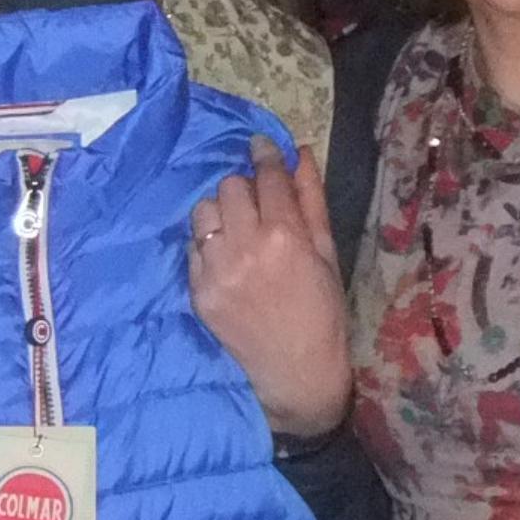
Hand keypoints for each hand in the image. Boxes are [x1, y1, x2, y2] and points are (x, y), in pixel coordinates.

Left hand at [189, 138, 351, 437]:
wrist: (296, 373)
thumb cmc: (323, 312)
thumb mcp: (327, 254)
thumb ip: (311, 201)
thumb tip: (302, 153)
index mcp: (285, 236)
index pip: (268, 176)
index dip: (265, 155)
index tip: (260, 145)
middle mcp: (246, 247)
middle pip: (230, 187)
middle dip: (245, 188)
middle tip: (257, 204)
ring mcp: (217, 270)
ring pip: (204, 211)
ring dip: (221, 213)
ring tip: (237, 231)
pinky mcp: (198, 291)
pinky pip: (192, 246)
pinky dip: (207, 244)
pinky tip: (226, 259)